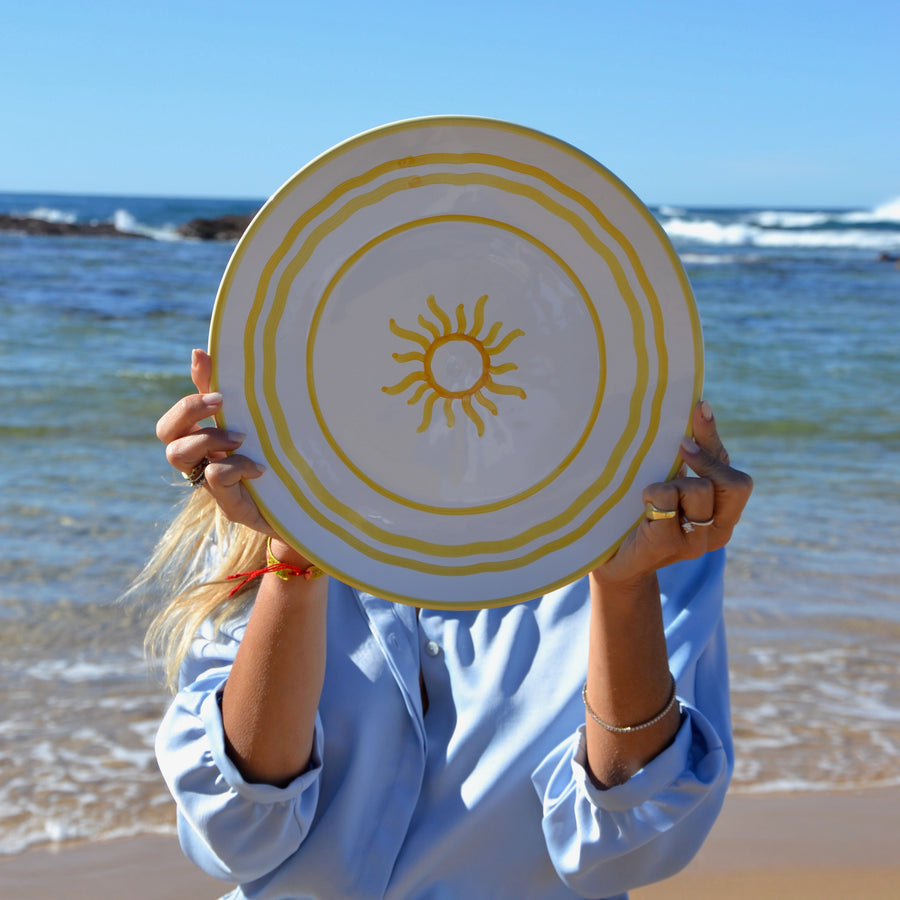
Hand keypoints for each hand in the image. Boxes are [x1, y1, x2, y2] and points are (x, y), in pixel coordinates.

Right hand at [155, 349, 274, 536]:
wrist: (312, 507)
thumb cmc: (283, 461)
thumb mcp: (260, 422)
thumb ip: (231, 392)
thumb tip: (199, 352)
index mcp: (206, 440)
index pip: (174, 419)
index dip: (187, 402)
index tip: (218, 392)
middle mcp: (202, 461)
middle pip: (165, 433)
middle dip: (188, 412)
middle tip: (221, 404)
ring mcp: (213, 485)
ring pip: (177, 455)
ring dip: (208, 437)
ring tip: (241, 438)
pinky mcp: (230, 505)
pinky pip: (214, 477)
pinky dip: (235, 466)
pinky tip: (260, 467)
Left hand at [594, 400, 752, 586]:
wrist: (611, 562)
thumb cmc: (639, 517)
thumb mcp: (669, 485)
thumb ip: (686, 461)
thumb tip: (698, 408)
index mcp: (722, 516)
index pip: (736, 477)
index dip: (716, 440)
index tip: (698, 408)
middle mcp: (716, 532)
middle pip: (734, 484)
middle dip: (705, 461)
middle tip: (677, 450)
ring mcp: (693, 543)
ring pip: (699, 491)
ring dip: (674, 481)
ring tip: (651, 491)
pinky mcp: (665, 546)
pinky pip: (667, 502)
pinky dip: (653, 492)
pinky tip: (640, 500)